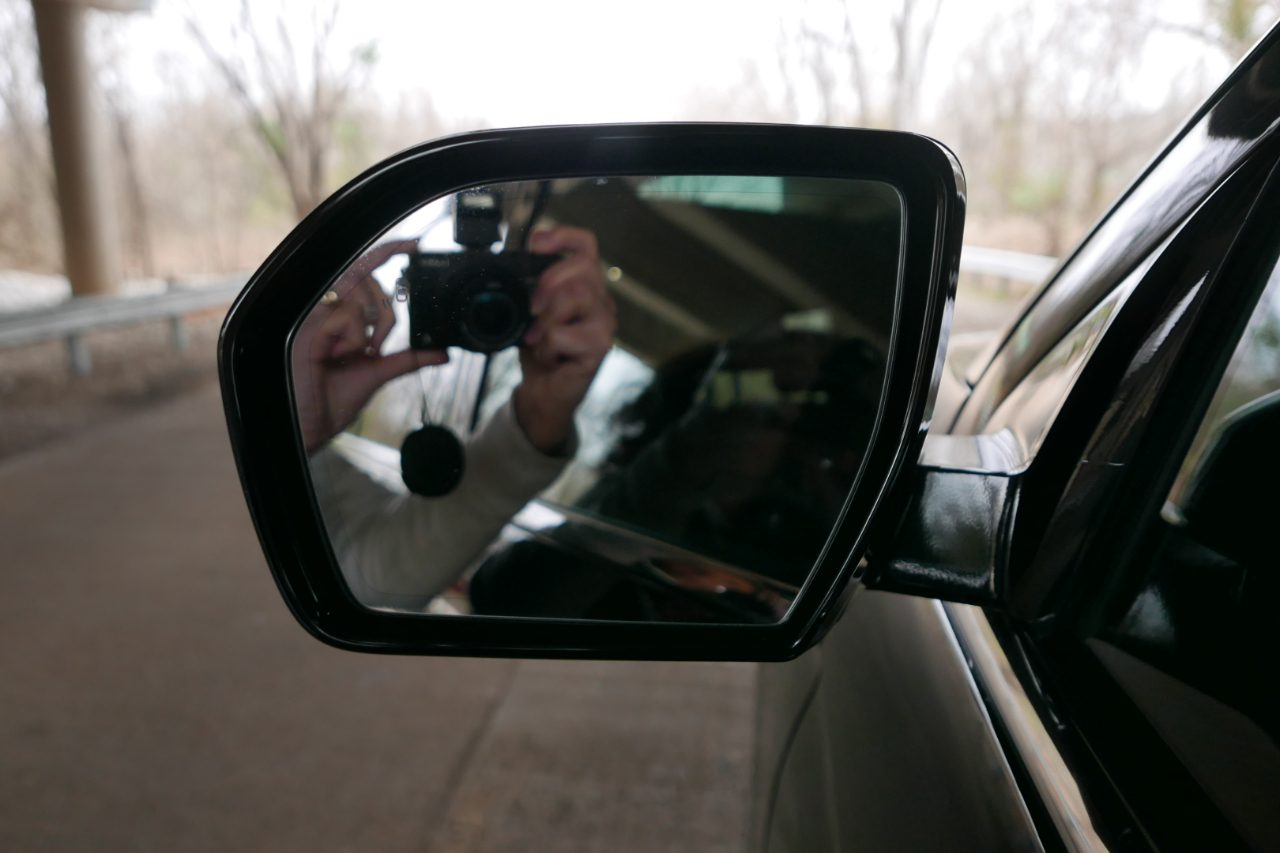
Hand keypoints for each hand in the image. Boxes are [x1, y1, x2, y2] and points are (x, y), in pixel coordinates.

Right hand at [293, 239, 447, 452]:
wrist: (310, 426)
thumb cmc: (331, 401)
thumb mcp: (378, 374)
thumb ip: (408, 359)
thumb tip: (440, 352)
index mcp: (340, 317)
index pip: (363, 274)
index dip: (386, 253)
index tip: (413, 243)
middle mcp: (326, 311)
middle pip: (369, 283)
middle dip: (386, 314)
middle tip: (376, 346)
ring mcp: (315, 316)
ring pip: (359, 299)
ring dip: (366, 331)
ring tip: (349, 355)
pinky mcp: (308, 325)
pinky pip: (346, 316)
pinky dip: (351, 340)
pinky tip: (335, 356)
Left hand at [513, 226, 616, 454]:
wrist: (544, 392)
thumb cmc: (541, 351)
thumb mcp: (531, 313)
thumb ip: (532, 289)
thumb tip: (516, 265)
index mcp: (585, 286)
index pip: (586, 246)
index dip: (564, 235)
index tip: (536, 242)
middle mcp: (601, 301)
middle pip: (582, 268)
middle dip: (548, 283)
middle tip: (531, 308)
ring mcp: (605, 323)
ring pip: (576, 296)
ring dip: (546, 319)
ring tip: (538, 338)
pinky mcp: (601, 346)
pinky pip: (563, 332)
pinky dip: (546, 346)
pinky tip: (550, 356)